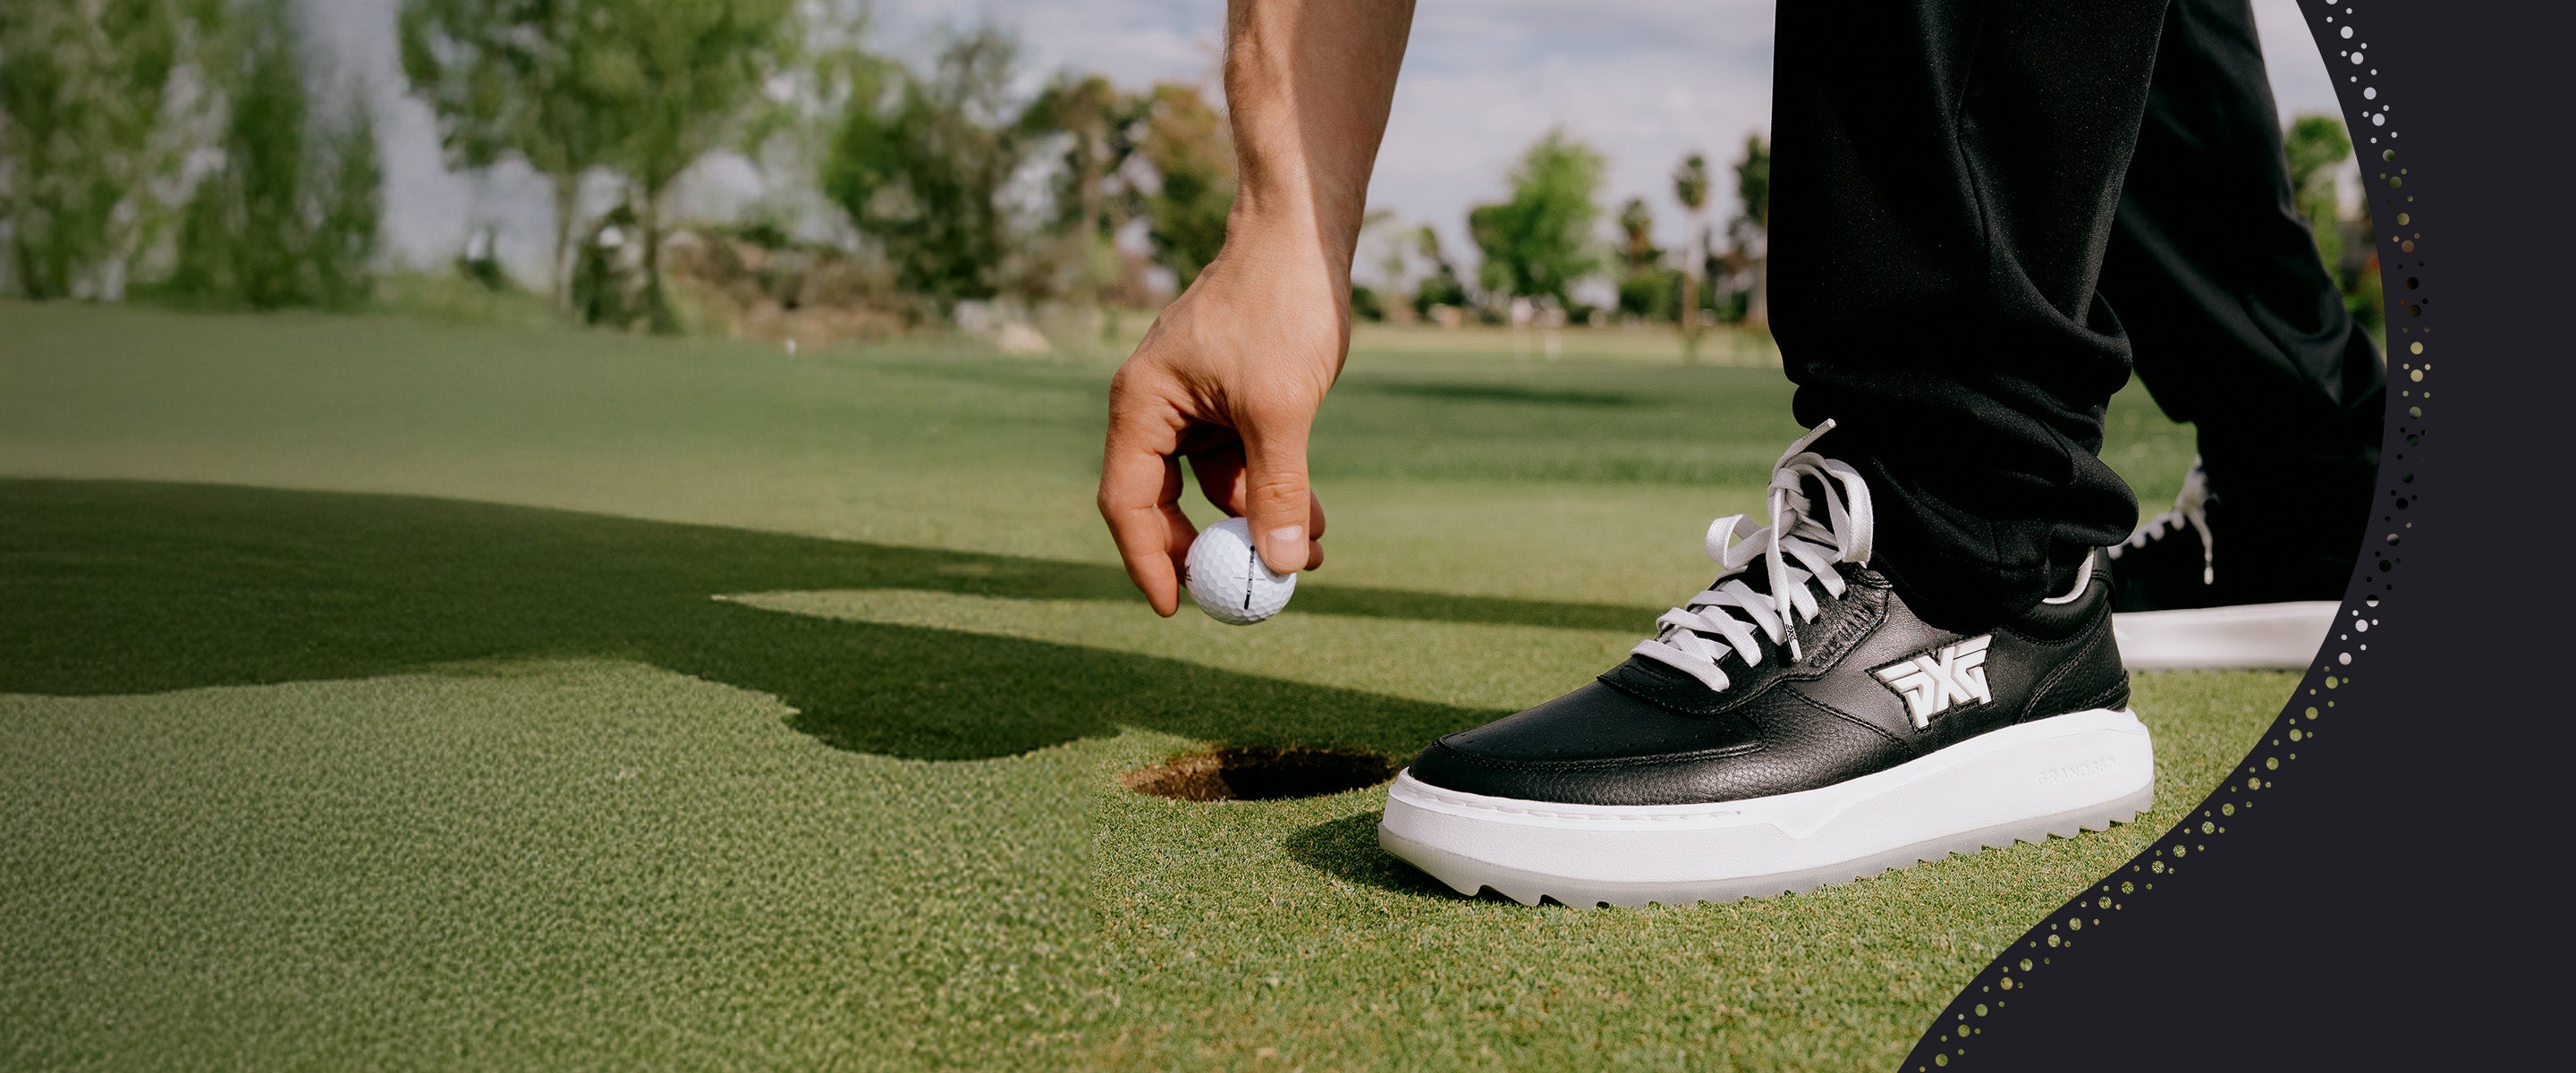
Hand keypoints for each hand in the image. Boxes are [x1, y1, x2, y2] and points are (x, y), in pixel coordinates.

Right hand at [1098, 239, 1341, 614]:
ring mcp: (1192, 399)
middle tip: (1250, 592)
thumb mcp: (1280, 410)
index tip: (1178, 609)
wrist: (1303, 232)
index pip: (1127, 503)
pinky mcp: (1228, 393)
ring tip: (1309, 552)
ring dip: (1255, 520)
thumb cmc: (1280, 306)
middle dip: (1210, 549)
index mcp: (1141, 405)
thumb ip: (1275, 490)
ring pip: (1211, 484)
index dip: (1149, 561)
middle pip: (1164, 501)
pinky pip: (1239, 458)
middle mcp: (1156, 405)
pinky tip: (1311, 517)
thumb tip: (1278, 566)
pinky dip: (1270, 487)